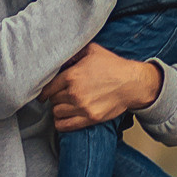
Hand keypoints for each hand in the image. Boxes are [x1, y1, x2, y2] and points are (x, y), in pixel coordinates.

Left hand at [44, 45, 164, 130]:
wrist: (132, 83)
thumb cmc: (113, 66)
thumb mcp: (92, 50)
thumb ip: (73, 52)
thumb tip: (59, 55)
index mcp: (72, 75)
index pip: (48, 87)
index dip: (44, 90)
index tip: (43, 93)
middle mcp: (75, 92)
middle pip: (52, 99)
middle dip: (55, 97)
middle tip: (60, 96)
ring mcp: (82, 107)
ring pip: (56, 112)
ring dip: (58, 109)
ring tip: (64, 106)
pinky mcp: (90, 118)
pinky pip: (65, 125)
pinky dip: (61, 123)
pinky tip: (63, 118)